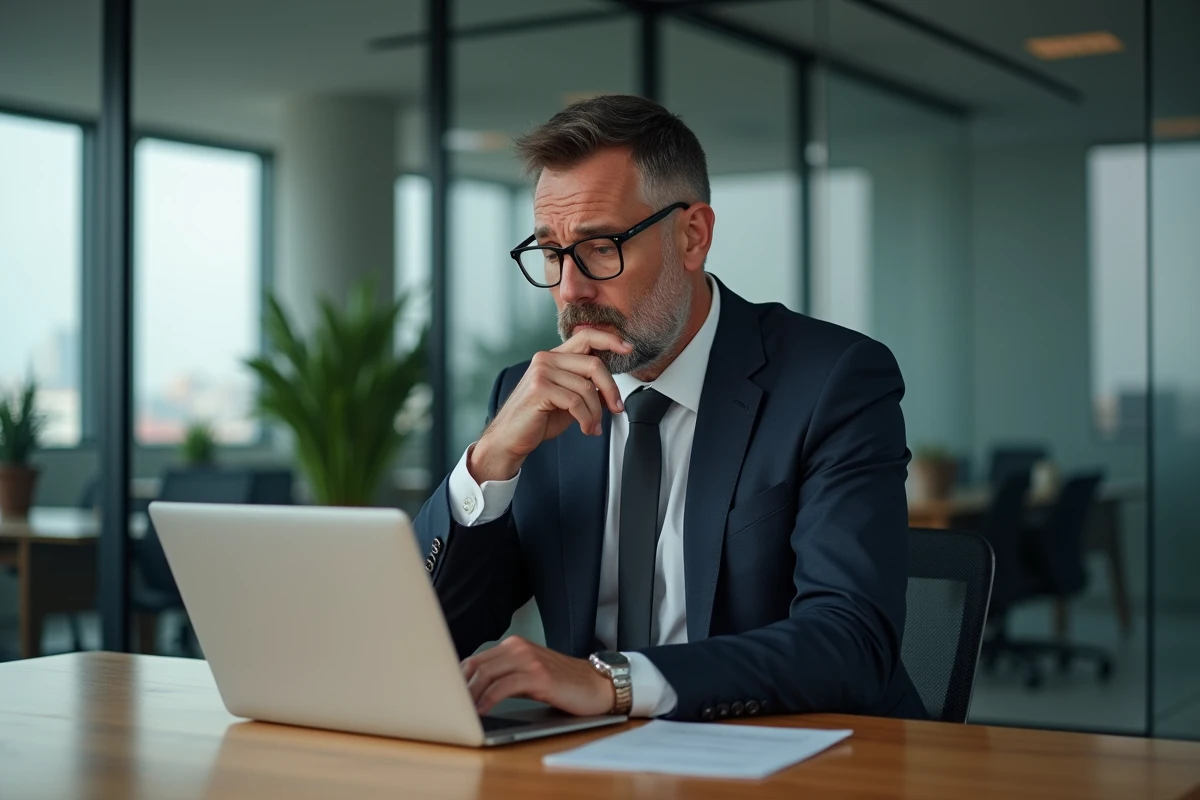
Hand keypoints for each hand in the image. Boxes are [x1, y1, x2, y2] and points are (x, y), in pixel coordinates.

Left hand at [462, 636, 614, 716]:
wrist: (595, 684)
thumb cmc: (562, 683)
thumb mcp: (528, 676)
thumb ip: (504, 678)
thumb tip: (473, 692)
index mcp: (514, 645)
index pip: (476, 660)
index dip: (459, 680)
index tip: (447, 696)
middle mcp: (519, 648)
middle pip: (477, 665)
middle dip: (460, 688)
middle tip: (450, 706)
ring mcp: (529, 660)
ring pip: (487, 674)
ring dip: (471, 695)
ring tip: (463, 711)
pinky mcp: (539, 676)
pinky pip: (504, 686)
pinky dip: (489, 699)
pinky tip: (483, 710)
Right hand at [469, 329, 632, 482]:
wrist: (510, 438)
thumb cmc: (537, 418)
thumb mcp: (567, 399)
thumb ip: (585, 386)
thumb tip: (610, 389)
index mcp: (554, 357)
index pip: (586, 336)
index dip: (609, 340)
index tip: (627, 348)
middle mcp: (546, 359)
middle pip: (594, 364)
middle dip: (611, 389)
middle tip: (616, 408)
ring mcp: (542, 372)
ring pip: (587, 388)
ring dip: (596, 412)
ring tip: (593, 426)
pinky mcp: (539, 389)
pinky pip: (576, 402)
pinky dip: (587, 419)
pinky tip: (586, 429)